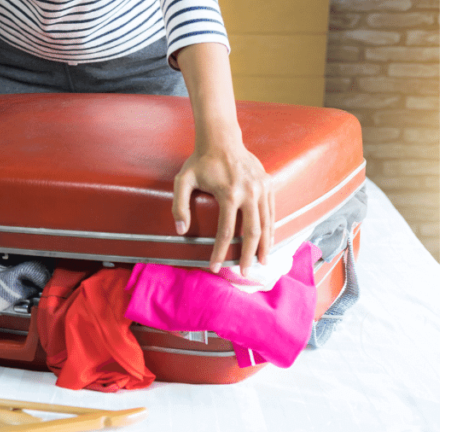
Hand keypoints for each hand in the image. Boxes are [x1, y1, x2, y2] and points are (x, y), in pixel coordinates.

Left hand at [171, 144, 274, 275]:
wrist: (222, 139)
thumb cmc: (200, 162)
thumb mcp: (182, 181)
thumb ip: (179, 206)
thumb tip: (180, 231)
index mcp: (229, 194)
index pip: (225, 232)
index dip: (219, 252)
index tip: (215, 267)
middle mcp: (249, 192)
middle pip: (252, 232)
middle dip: (248, 255)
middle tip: (245, 273)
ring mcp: (262, 188)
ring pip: (267, 223)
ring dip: (265, 245)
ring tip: (261, 262)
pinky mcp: (269, 184)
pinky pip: (272, 211)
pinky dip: (271, 228)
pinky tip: (267, 241)